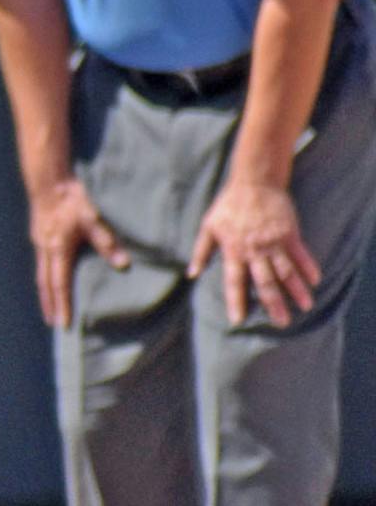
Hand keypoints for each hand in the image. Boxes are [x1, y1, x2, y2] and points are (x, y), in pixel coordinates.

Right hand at [29, 178, 129, 328]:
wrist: (49, 181)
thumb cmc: (72, 200)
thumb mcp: (94, 220)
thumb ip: (107, 243)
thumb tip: (123, 265)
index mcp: (58, 249)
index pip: (59, 284)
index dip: (62, 305)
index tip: (63, 324)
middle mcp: (45, 250)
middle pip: (45, 284)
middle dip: (49, 305)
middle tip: (53, 323)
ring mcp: (40, 243)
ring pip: (41, 274)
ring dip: (46, 293)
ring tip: (50, 307)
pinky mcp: (39, 236)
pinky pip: (41, 263)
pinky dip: (45, 277)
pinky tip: (50, 278)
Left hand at [187, 180, 319, 326]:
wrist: (254, 181)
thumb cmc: (228, 204)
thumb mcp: (208, 227)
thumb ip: (201, 252)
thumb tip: (191, 274)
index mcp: (233, 251)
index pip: (234, 282)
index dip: (236, 302)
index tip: (238, 320)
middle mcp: (255, 250)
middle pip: (265, 282)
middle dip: (274, 304)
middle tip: (281, 323)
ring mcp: (274, 242)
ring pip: (286, 271)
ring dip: (296, 290)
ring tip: (305, 307)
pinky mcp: (289, 233)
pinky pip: (300, 254)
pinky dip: (308, 267)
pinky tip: (314, 281)